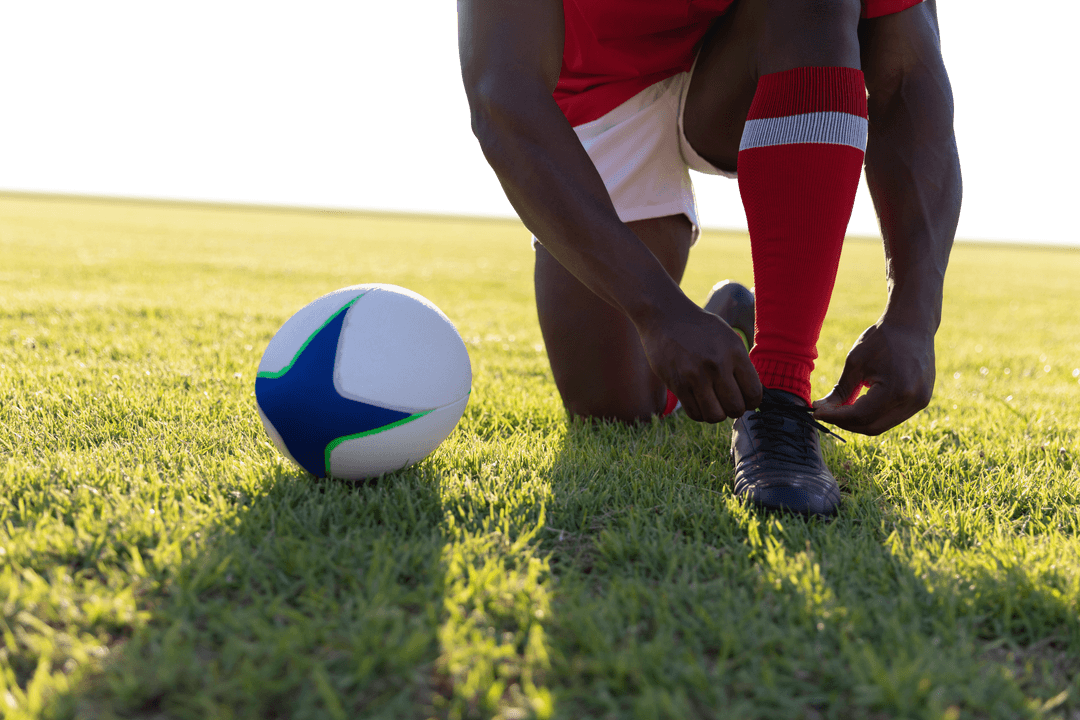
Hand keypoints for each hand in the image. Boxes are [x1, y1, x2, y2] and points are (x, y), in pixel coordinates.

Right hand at [638, 301, 761, 422]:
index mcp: (735, 351)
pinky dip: (699, 413)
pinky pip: (695, 413)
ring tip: (713, 403)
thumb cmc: (699, 328)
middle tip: (727, 402)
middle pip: (736, 408)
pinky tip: (698, 401)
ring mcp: (695, 376)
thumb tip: (751, 395)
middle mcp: (717, 365)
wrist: (665, 316)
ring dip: (716, 414)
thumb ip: (740, 364)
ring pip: (715, 416)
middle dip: (734, 410)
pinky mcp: (677, 384)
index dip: (751, 402)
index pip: (754, 393)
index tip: (744, 398)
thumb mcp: (728, 337)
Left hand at [812, 321, 935, 434]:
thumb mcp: (855, 362)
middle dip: (846, 423)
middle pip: (871, 427)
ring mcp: (920, 402)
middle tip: (826, 413)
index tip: (816, 412)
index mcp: (896, 390)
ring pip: (882, 425)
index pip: (860, 416)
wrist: (912, 325)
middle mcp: (912, 401)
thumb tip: (820, 409)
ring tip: (840, 408)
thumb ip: (839, 390)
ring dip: (858, 421)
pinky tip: (859, 404)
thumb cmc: (882, 339)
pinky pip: (892, 417)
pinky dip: (873, 414)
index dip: (835, 417)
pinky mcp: (922, 401)